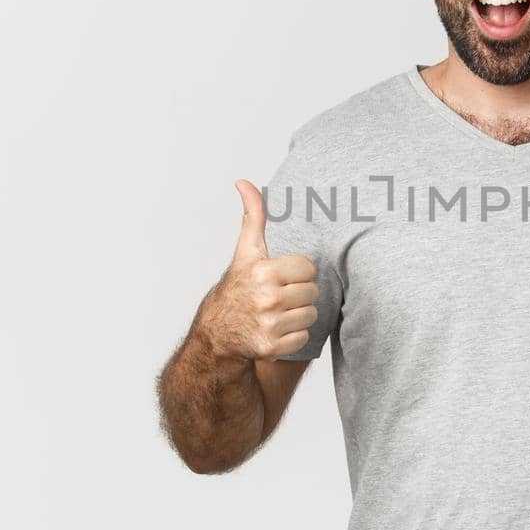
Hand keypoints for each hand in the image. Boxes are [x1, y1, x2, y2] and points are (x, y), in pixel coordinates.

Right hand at [195, 180, 320, 361]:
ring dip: (298, 314)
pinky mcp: (273, 347)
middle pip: (312, 292)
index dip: (297, 272)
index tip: (280, 276)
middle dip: (299, 293)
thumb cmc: (237, 288)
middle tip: (278, 296)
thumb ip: (253, 216)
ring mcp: (269, 325)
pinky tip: (276, 330)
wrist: (217, 333)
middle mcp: (267, 299)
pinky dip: (294, 336)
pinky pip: (304, 337)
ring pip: (311, 314)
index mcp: (264, 272)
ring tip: (278, 312)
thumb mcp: (246, 252)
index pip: (309, 268)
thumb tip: (244, 182)